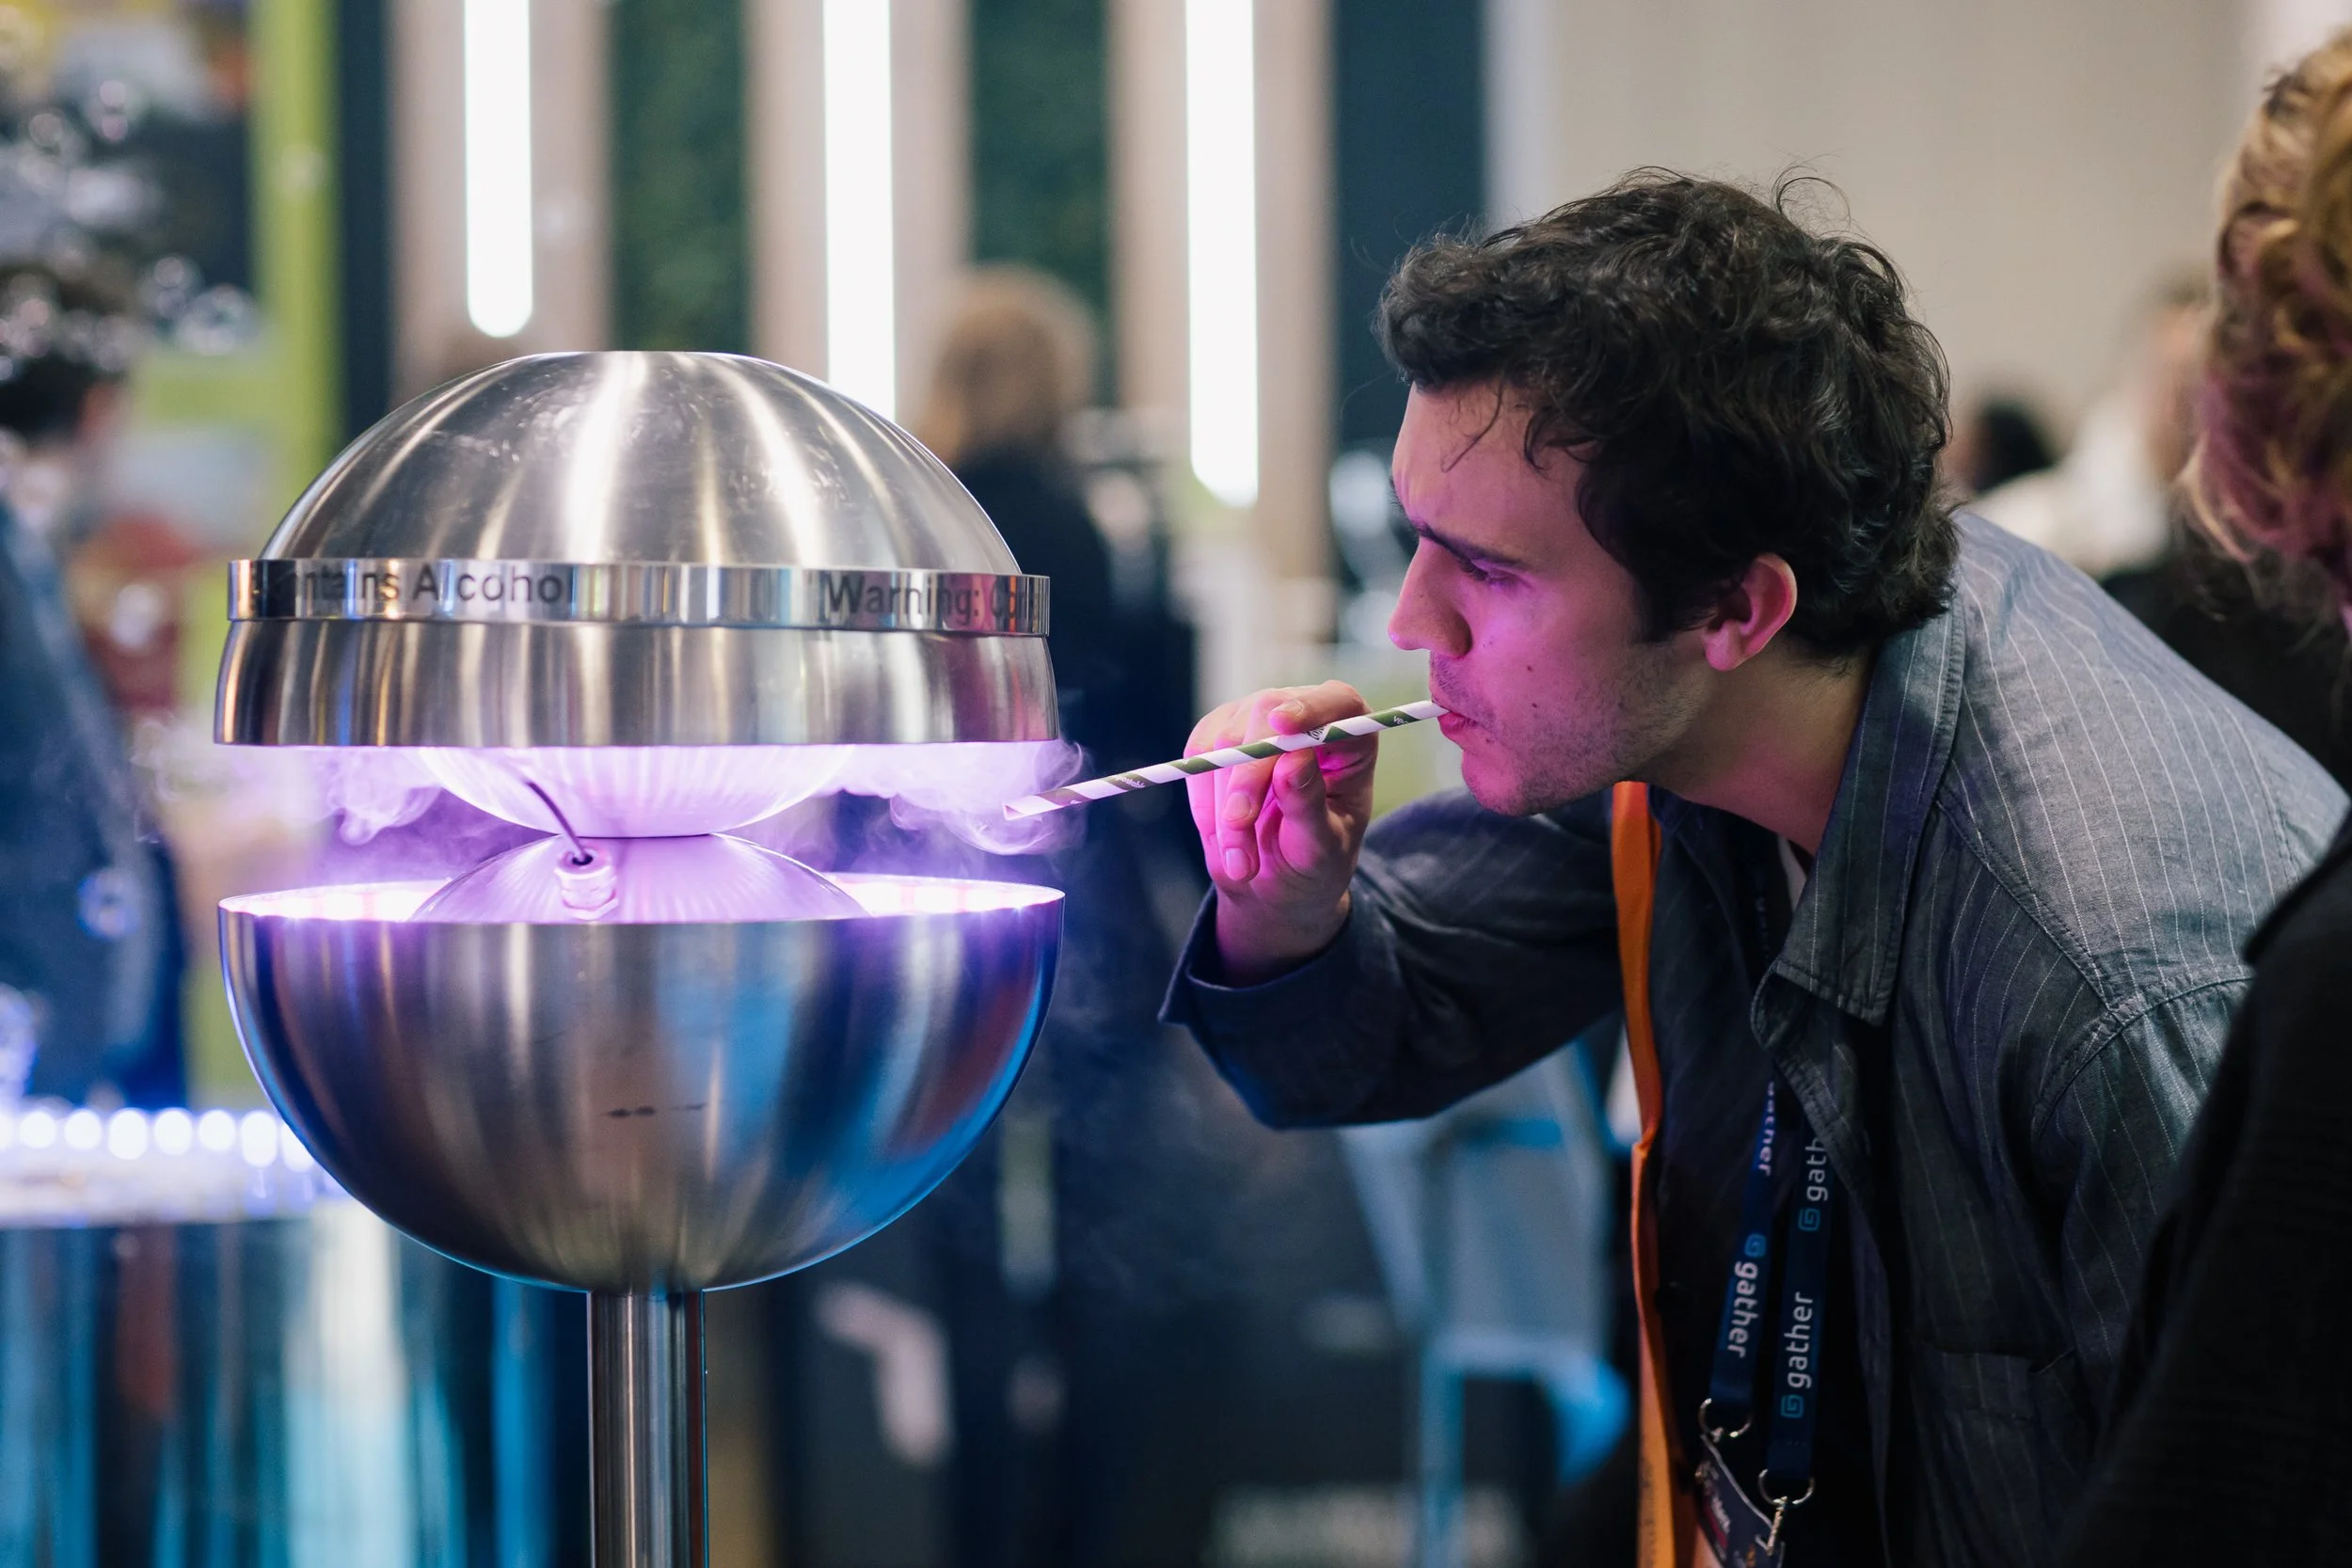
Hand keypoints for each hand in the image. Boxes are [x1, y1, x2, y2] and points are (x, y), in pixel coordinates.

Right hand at [1184, 681, 1378, 984]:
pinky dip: (1204, 803)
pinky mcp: (1218, 733)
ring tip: (1242, 860)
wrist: (1276, 881)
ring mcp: (1256, 720)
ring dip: (1225, 808)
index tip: (1283, 724)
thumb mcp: (1321, 848)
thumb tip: (1293, 759)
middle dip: (1248, 776)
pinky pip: (1198, 758)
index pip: (1338, 703)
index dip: (1311, 708)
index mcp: (1349, 742)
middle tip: (1240, 827)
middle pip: (1266, 715)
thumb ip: (1309, 805)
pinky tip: (1224, 837)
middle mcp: (1304, 717)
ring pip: (1225, 743)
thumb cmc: (1313, 862)